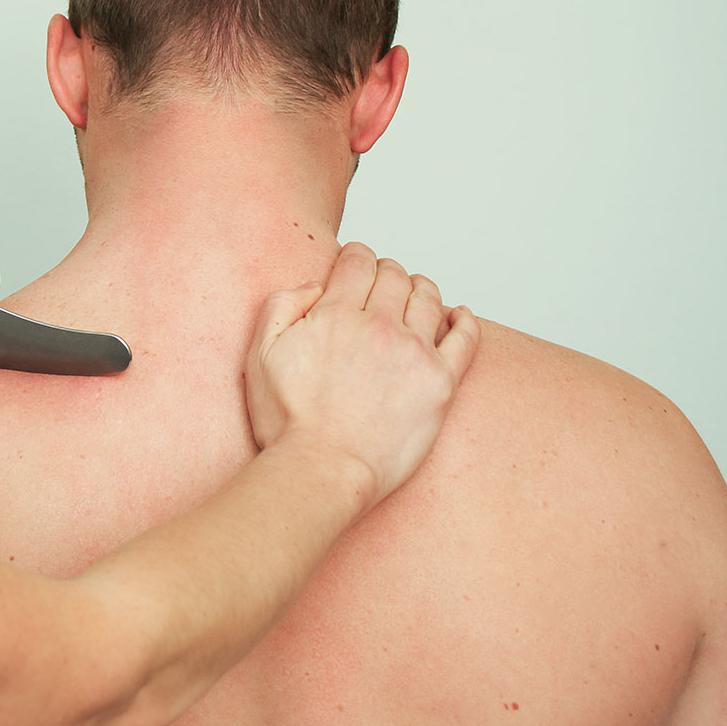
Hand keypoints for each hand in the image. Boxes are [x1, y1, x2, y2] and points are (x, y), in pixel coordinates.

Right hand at [244, 242, 479, 507]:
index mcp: (335, 314)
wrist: (322, 470)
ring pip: (429, 298)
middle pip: (394, 275)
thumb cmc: (287, 422)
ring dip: (420, 288)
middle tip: (382, 280)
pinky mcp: (440, 383)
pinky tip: (458, 314)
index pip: (358, 262)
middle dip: (386, 270)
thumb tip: (317, 285)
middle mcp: (379, 326)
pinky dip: (464, 319)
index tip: (356, 260)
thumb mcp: (260, 353)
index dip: (357, 255)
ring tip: (415, 293)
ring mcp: (414, 353)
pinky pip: (466, 337)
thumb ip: (282, 305)